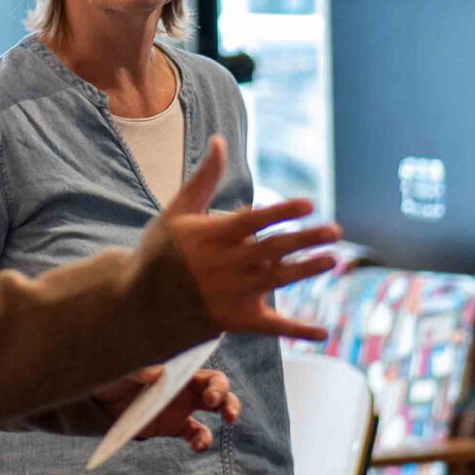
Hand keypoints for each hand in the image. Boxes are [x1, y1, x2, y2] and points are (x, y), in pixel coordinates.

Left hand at [92, 366, 241, 451]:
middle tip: (226, 414)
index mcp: (176, 372)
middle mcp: (184, 387)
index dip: (216, 384)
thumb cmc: (112, 383)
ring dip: (226, 414)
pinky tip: (197, 447)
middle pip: (217, 388)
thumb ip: (137, 373)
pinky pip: (198, 433)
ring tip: (222, 427)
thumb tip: (157, 371)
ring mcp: (182, 407)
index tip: (211, 397)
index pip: (205, 373)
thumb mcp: (120, 377)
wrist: (101, 407)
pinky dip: (202, 441)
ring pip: (215, 408)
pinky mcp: (176, 427)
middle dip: (227, 399)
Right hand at [160, 137, 343, 340]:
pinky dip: (297, 330)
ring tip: (333, 259)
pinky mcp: (234, 320)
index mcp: (210, 237)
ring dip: (306, 271)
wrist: (138, 306)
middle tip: (335, 230)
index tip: (309, 204)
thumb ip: (204, 179)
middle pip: (271, 250)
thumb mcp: (176, 213)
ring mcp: (230, 295)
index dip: (281, 213)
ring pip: (276, 281)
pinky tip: (322, 334)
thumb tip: (220, 140)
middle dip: (305, 240)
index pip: (252, 222)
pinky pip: (270, 327)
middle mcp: (223, 266)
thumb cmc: (160, 253)